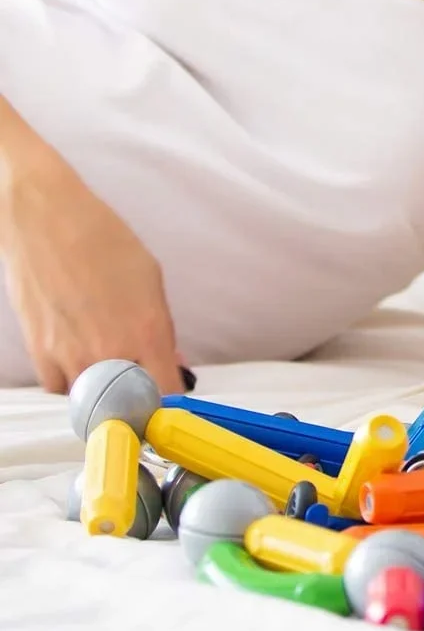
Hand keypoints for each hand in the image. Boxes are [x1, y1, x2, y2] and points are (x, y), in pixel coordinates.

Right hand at [0, 134, 181, 393]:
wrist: (46, 222)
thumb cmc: (104, 242)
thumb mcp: (150, 281)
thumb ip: (162, 329)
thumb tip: (171, 363)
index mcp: (147, 332)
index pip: (166, 394)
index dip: (172, 406)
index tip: (174, 407)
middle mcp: (110, 352)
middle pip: (129, 406)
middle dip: (139, 403)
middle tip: (143, 389)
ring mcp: (71, 358)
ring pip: (94, 401)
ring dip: (106, 392)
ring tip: (112, 366)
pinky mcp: (41, 357)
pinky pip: (63, 387)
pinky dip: (75, 381)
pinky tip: (82, 356)